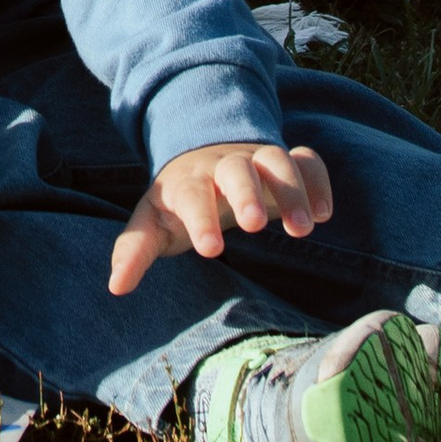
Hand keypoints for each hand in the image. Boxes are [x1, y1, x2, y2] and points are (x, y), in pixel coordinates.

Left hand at [108, 140, 333, 295]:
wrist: (204, 154)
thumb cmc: (179, 201)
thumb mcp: (154, 222)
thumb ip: (134, 250)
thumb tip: (116, 286)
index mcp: (189, 181)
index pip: (191, 194)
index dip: (199, 219)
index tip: (210, 249)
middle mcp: (224, 166)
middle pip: (236, 169)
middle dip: (245, 193)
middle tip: (252, 225)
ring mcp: (258, 161)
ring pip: (277, 161)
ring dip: (290, 189)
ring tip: (303, 228)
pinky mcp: (287, 164)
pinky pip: (308, 161)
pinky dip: (318, 181)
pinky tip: (325, 212)